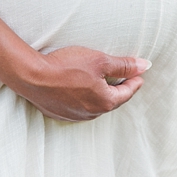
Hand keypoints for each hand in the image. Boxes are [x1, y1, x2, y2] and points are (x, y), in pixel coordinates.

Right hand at [10, 46, 151, 121]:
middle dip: (119, 88)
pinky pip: (78, 107)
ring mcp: (74, 116)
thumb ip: (124, 65)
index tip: (139, 74)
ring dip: (100, 94)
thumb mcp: (100, 61)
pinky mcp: (59, 113)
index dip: (135, 81)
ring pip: (94, 105)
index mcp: (105, 102)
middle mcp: (92, 113)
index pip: (127, 92)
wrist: (32, 75)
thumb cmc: (67, 66)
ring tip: (101, 82)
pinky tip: (79, 89)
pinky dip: (83, 98)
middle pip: (111, 100)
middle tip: (124, 78)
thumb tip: (145, 66)